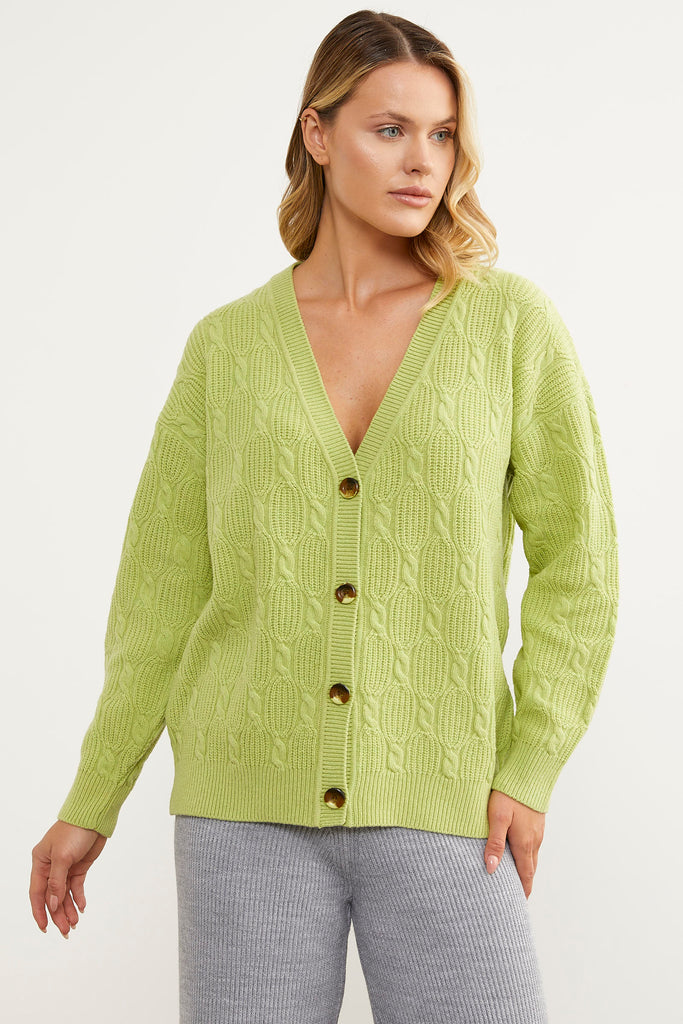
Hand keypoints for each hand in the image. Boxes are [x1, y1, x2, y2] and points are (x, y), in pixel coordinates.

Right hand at [30, 820, 107, 936]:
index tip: (45, 928)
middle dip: (58, 914)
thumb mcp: (62, 857)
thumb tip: (52, 904)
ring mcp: (65, 867)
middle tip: (66, 931)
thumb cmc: (74, 831)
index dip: (40, 911)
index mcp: (40, 862)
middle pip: (52, 896)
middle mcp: (50, 866)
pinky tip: (81, 908)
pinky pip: (76, 886)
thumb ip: (56, 882)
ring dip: (69, 909)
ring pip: (64, 894)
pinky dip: (78, 897)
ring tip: (75, 924)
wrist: (94, 817)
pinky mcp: (79, 866)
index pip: (37, 892)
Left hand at [484, 789, 544, 898]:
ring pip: (532, 856)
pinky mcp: (537, 821)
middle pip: (530, 868)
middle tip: (517, 896)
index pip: (525, 875)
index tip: (519, 904)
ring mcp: (537, 831)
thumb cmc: (509, 794)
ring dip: (526, 869)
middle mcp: (534, 840)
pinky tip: (519, 852)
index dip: (522, 890)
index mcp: (524, 843)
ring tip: (517, 878)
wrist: (528, 773)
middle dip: (524, 883)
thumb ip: (494, 843)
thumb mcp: (497, 818)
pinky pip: (533, 844)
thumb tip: (492, 869)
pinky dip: (527, 855)